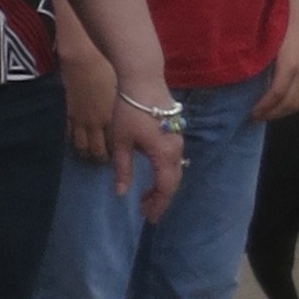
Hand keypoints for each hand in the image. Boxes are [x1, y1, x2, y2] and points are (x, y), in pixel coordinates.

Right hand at [59, 16, 119, 165]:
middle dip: (101, 159)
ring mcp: (80, 120)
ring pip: (81, 146)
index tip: (122, 158)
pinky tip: (78, 143)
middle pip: (97, 150)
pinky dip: (74, 142)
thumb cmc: (107, 69)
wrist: (83, 58)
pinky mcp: (69, 114)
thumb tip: (134, 120)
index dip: (118, 156)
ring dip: (86, 154)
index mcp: (112, 118)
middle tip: (106, 161)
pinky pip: (70, 135)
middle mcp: (96, 123)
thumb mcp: (121, 91)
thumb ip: (125, 109)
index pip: (115, 145)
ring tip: (90, 156)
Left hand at [109, 94, 186, 216]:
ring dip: (162, 186)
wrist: (143, 80)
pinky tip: (153, 175)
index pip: (165, 188)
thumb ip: (123, 169)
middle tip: (145, 211)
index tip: (148, 218)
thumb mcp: (121, 142)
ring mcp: (178, 139)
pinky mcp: (176, 131)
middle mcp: (176, 149)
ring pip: (175, 170)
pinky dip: (165, 172)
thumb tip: (121, 194)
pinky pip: (174, 159)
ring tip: (146, 197)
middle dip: (160, 199)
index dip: (158, 205)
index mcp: (163, 154)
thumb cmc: (129, 109)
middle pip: (173, 182)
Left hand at [256, 14, 298, 122]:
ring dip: (282, 112)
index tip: (251, 113)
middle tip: (255, 117)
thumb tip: (240, 79)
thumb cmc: (278, 26)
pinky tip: (279, 107)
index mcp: (290, 65)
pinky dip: (292, 107)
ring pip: (298, 103)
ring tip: (266, 114)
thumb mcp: (266, 44)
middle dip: (272, 113)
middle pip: (289, 103)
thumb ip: (257, 62)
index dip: (265, 106)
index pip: (277, 93)